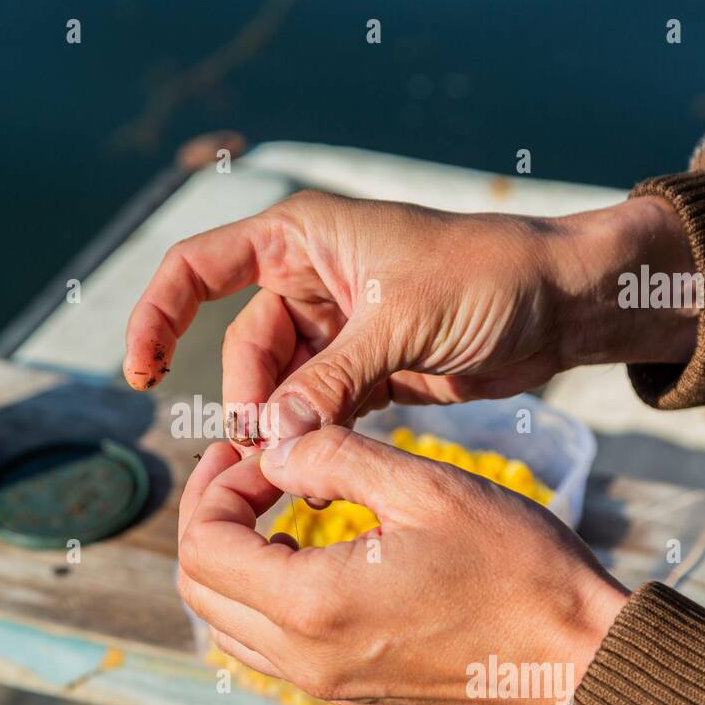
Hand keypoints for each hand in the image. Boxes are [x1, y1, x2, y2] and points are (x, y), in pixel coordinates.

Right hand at [124, 190, 696, 443]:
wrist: (562, 303)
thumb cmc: (490, 278)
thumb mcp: (401, 322)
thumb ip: (329, 380)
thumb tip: (269, 438)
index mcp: (301, 237)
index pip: (197, 267)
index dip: (158, 316)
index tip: (142, 373)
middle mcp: (308, 278)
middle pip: (242, 346)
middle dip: (247, 398)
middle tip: (265, 449)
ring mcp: (335, 328)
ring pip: (277, 385)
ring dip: (279, 425)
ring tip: (289, 465)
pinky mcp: (363, 369)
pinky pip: (314, 405)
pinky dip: (309, 436)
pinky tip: (308, 468)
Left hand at [176, 427, 629, 704]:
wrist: (583, 661)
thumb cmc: (518, 570)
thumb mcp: (425, 487)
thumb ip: (333, 457)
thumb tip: (273, 448)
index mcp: (313, 606)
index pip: (203, 546)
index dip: (215, 487)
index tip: (256, 453)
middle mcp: (306, 660)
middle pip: (200, 592)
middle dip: (211, 520)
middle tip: (248, 471)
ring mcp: (329, 688)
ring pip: (229, 628)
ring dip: (233, 563)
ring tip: (274, 511)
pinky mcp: (355, 698)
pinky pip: (274, 652)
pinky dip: (267, 599)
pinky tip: (312, 558)